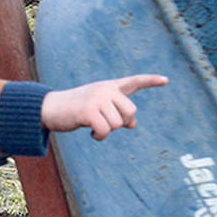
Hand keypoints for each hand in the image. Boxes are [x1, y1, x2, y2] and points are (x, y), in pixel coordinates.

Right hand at [40, 74, 167, 139]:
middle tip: (104, 122)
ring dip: (106, 131)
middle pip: (130, 112)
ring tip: (93, 125)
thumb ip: (117, 113)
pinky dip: (99, 136)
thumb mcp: (98, 109)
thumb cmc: (76, 109)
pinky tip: (91, 133)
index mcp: (109, 86)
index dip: (150, 81)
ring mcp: (97, 98)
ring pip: (117, 124)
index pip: (134, 82)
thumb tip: (133, 125)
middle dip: (120, 123)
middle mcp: (105, 89)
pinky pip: (105, 130)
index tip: (166, 80)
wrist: (50, 108)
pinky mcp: (88, 110)